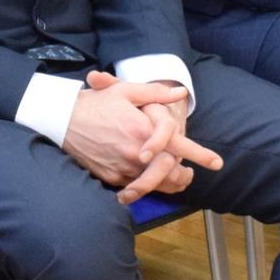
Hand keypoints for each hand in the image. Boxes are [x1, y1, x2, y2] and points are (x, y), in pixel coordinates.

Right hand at [106, 77, 222, 203]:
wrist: (62, 121)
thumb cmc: (96, 104)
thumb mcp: (126, 91)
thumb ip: (155, 94)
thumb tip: (180, 93)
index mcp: (142, 130)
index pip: (178, 146)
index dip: (200, 155)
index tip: (217, 163)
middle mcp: (135, 153)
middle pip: (170, 173)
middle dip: (183, 176)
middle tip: (189, 173)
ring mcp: (123, 168)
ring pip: (155, 185)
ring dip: (168, 183)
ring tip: (176, 179)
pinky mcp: (111, 178)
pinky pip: (135, 188)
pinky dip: (146, 186)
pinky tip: (149, 180)